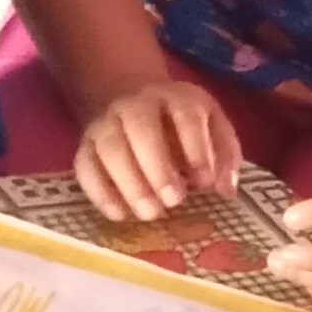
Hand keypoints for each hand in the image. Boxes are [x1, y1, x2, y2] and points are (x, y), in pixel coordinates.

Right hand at [73, 72, 241, 221]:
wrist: (131, 99)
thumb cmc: (181, 123)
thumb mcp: (213, 126)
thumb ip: (225, 155)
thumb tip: (226, 190)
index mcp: (174, 97)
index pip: (185, 115)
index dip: (195, 148)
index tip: (204, 182)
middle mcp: (136, 104)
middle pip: (140, 128)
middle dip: (157, 167)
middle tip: (173, 201)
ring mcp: (106, 123)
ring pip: (109, 148)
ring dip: (129, 183)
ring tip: (150, 213)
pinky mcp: (86, 145)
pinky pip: (85, 166)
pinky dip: (99, 193)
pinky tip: (120, 215)